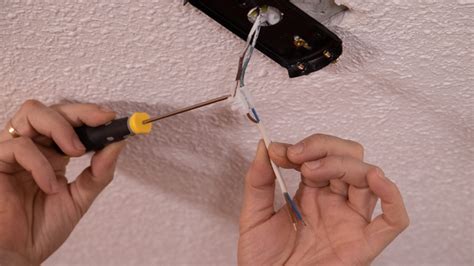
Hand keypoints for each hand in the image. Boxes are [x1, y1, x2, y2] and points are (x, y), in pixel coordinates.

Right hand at [0, 100, 125, 264]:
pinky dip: (40, 164)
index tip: (112, 117)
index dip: (89, 114)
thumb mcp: (80, 198)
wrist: (18, 255)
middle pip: (51, 109)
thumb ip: (99, 172)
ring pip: (32, 113)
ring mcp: (12, 152)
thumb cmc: (41, 229)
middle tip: (100, 121)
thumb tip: (118, 143)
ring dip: (60, 127)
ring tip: (76, 152)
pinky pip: (18, 146)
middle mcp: (33, 148)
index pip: (69, 122)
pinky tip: (49, 186)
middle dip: (79, 112)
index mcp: (52, 154)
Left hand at [238, 134, 408, 264]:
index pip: (321, 156)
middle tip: (296, 156)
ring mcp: (351, 221)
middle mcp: (335, 203)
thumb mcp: (254, 215)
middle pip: (349, 158)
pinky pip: (393, 220)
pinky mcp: (364, 244)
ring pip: (367, 178)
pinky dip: (392, 197)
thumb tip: (264, 146)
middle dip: (323, 148)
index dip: (304, 146)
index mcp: (312, 194)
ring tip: (311, 171)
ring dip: (343, 163)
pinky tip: (376, 179)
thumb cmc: (264, 261)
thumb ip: (258, 181)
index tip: (277, 150)